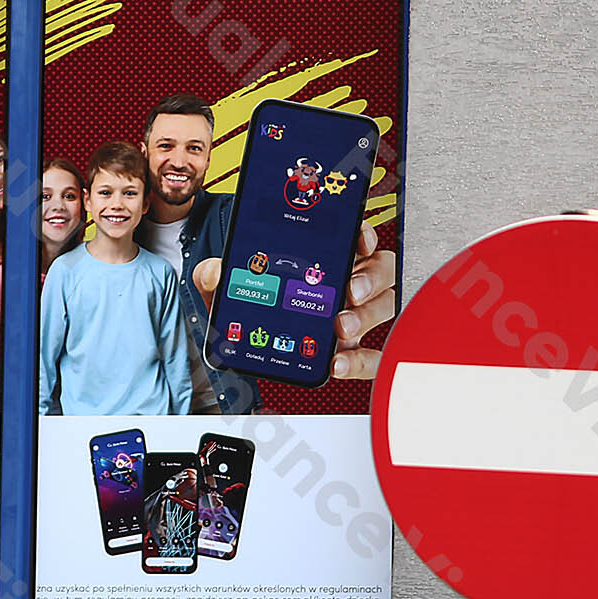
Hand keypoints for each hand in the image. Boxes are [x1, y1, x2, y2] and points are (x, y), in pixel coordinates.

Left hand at [191, 222, 396, 381]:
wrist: (247, 343)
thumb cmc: (250, 303)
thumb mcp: (229, 286)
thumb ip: (216, 273)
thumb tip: (215, 274)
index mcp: (325, 256)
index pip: (356, 237)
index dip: (363, 235)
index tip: (359, 241)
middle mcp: (347, 281)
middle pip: (379, 270)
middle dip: (369, 278)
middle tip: (350, 291)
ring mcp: (353, 316)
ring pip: (382, 308)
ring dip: (366, 316)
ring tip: (341, 327)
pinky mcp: (351, 351)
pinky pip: (370, 355)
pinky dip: (358, 361)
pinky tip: (337, 363)